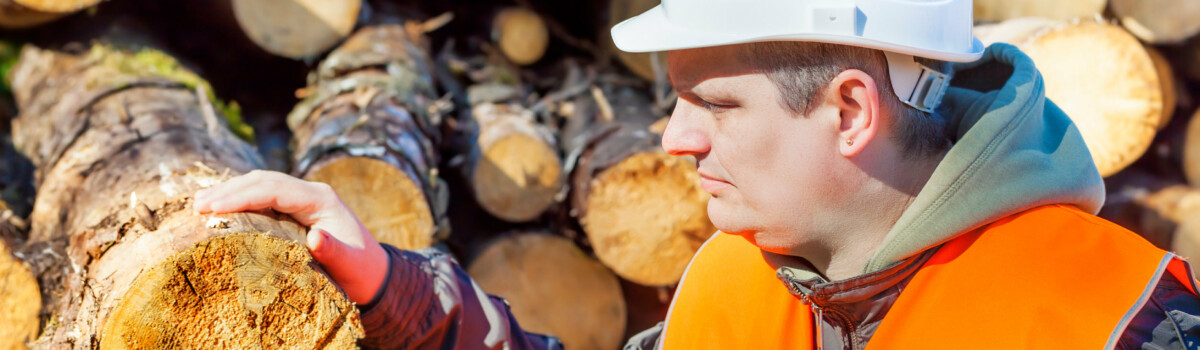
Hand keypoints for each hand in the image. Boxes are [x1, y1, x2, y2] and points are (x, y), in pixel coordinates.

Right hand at [192, 170, 387, 304]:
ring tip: (199, 204)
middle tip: (197, 205)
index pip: (274, 188)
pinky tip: (219, 209)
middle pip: (263, 181)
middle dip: (229, 190)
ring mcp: (302, 200)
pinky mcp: (295, 210)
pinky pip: (263, 199)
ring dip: (231, 192)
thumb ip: (333, 250)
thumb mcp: (349, 264)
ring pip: (261, 186)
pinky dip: (240, 201)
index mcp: (321, 199)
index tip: (212, 206)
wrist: (373, 273)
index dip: (242, 194)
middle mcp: (310, 193)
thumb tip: (316, 236)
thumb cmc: (360, 270)